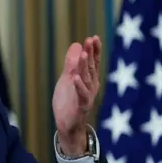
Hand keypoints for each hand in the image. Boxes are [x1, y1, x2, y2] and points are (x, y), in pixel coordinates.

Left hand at [52, 36, 101, 154]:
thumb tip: (76, 44)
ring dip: (85, 67)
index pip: (93, 62)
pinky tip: (75, 77)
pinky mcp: (81, 106)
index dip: (94, 50)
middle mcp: (91, 86)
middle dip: (92, 53)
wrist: (67, 125)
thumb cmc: (68, 101)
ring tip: (84, 55)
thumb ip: (71, 63)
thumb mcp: (67, 78)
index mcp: (89, 79)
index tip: (93, 37)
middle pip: (92, 67)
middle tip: (91, 40)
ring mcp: (87, 96)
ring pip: (86, 79)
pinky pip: (81, 95)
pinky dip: (78, 86)